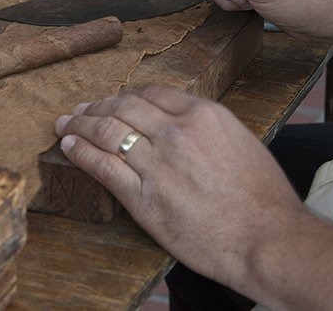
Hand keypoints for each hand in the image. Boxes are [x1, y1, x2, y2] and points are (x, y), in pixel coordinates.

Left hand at [54, 86, 304, 289]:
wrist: (267, 239)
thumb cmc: (263, 197)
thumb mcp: (240, 142)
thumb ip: (207, 128)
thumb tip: (182, 124)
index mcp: (203, 115)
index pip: (151, 93)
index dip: (126, 95)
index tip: (115, 100)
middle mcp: (176, 132)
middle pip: (123, 107)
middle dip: (97, 106)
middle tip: (80, 109)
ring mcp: (156, 164)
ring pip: (106, 132)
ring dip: (80, 124)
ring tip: (66, 123)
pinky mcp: (142, 197)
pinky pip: (101, 166)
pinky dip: (80, 152)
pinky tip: (69, 145)